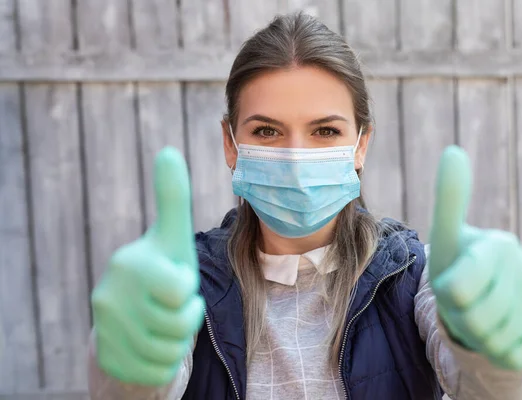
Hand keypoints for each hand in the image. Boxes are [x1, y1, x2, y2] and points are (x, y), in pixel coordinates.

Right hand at [91, 147, 204, 385]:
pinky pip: (158, 371)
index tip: (175, 281)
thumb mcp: (172, 236)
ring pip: (170, 351)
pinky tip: (152, 345)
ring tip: (163, 322)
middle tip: (170, 305)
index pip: (181, 289)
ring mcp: (106, 332)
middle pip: (180, 322)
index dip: (188, 291)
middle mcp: (109, 297)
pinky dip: (165, 362)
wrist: (129, 316)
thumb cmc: (161, 271)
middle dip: (185, 317)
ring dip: (177, 340)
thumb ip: (173, 197)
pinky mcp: (109, 360)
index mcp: (130, 264)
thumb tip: (169, 150)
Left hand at [428, 146, 521, 369]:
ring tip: (479, 318)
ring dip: (478, 336)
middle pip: (476, 316)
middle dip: (460, 317)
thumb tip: (454, 151)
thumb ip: (449, 202)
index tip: (452, 284)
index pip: (460, 285)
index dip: (449, 293)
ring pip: (496, 338)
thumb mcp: (445, 244)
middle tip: (463, 307)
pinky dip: (499, 350)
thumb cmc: (456, 273)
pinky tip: (500, 333)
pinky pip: (516, 352)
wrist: (483, 309)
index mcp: (496, 245)